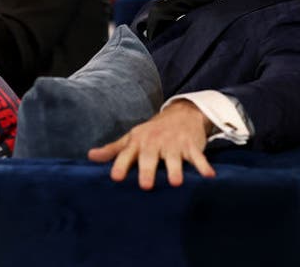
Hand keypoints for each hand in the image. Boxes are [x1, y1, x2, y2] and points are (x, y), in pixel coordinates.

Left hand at [87, 100, 214, 189]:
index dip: (121, 165)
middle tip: (145, 186)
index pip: (127, 154)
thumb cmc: (152, 132)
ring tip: (176, 183)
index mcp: (138, 142)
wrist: (182, 113)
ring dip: (176, 169)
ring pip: (175, 158)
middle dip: (147, 170)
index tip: (116, 178)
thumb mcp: (132, 138)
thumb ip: (113, 150)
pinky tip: (209, 176)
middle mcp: (155, 143)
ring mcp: (174, 144)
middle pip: (150, 157)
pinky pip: (198, 156)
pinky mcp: (192, 146)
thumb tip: (90, 156)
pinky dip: (204, 165)